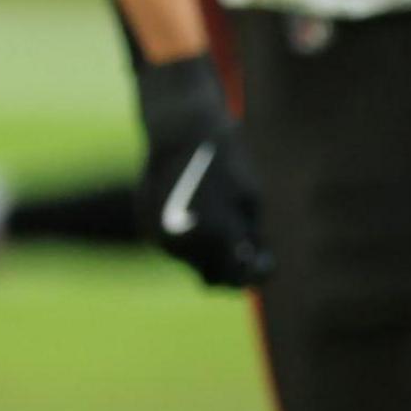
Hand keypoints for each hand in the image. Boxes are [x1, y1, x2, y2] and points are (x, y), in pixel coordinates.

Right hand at [133, 55, 267, 289]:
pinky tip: (190, 204)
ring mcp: (160, 237)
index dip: (254, 273)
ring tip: (211, 208)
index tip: (264, 261)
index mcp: (216, 239)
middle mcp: (183, 245)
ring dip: (203, 246)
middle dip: (226, 264)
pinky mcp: (146, 226)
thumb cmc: (224, 163)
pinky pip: (170, 243)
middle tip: (242, 243)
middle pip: (210, 277)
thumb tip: (250, 265)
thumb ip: (250, 238)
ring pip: (188, 260)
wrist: (179, 131)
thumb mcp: (250, 200)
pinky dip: (183, 232)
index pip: (239, 279)